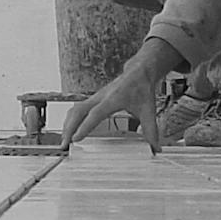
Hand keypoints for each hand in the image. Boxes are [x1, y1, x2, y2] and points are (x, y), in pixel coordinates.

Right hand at [61, 40, 180, 151]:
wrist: (139, 72)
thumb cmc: (141, 88)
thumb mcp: (148, 110)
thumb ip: (151, 129)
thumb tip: (155, 147)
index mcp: (113, 99)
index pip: (95, 114)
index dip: (85, 126)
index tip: (76, 138)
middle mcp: (100, 97)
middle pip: (78, 111)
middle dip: (69, 128)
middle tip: (65, 144)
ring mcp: (95, 97)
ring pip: (75, 109)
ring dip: (67, 124)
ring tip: (64, 141)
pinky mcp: (93, 99)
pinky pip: (77, 108)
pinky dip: (71, 120)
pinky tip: (69, 130)